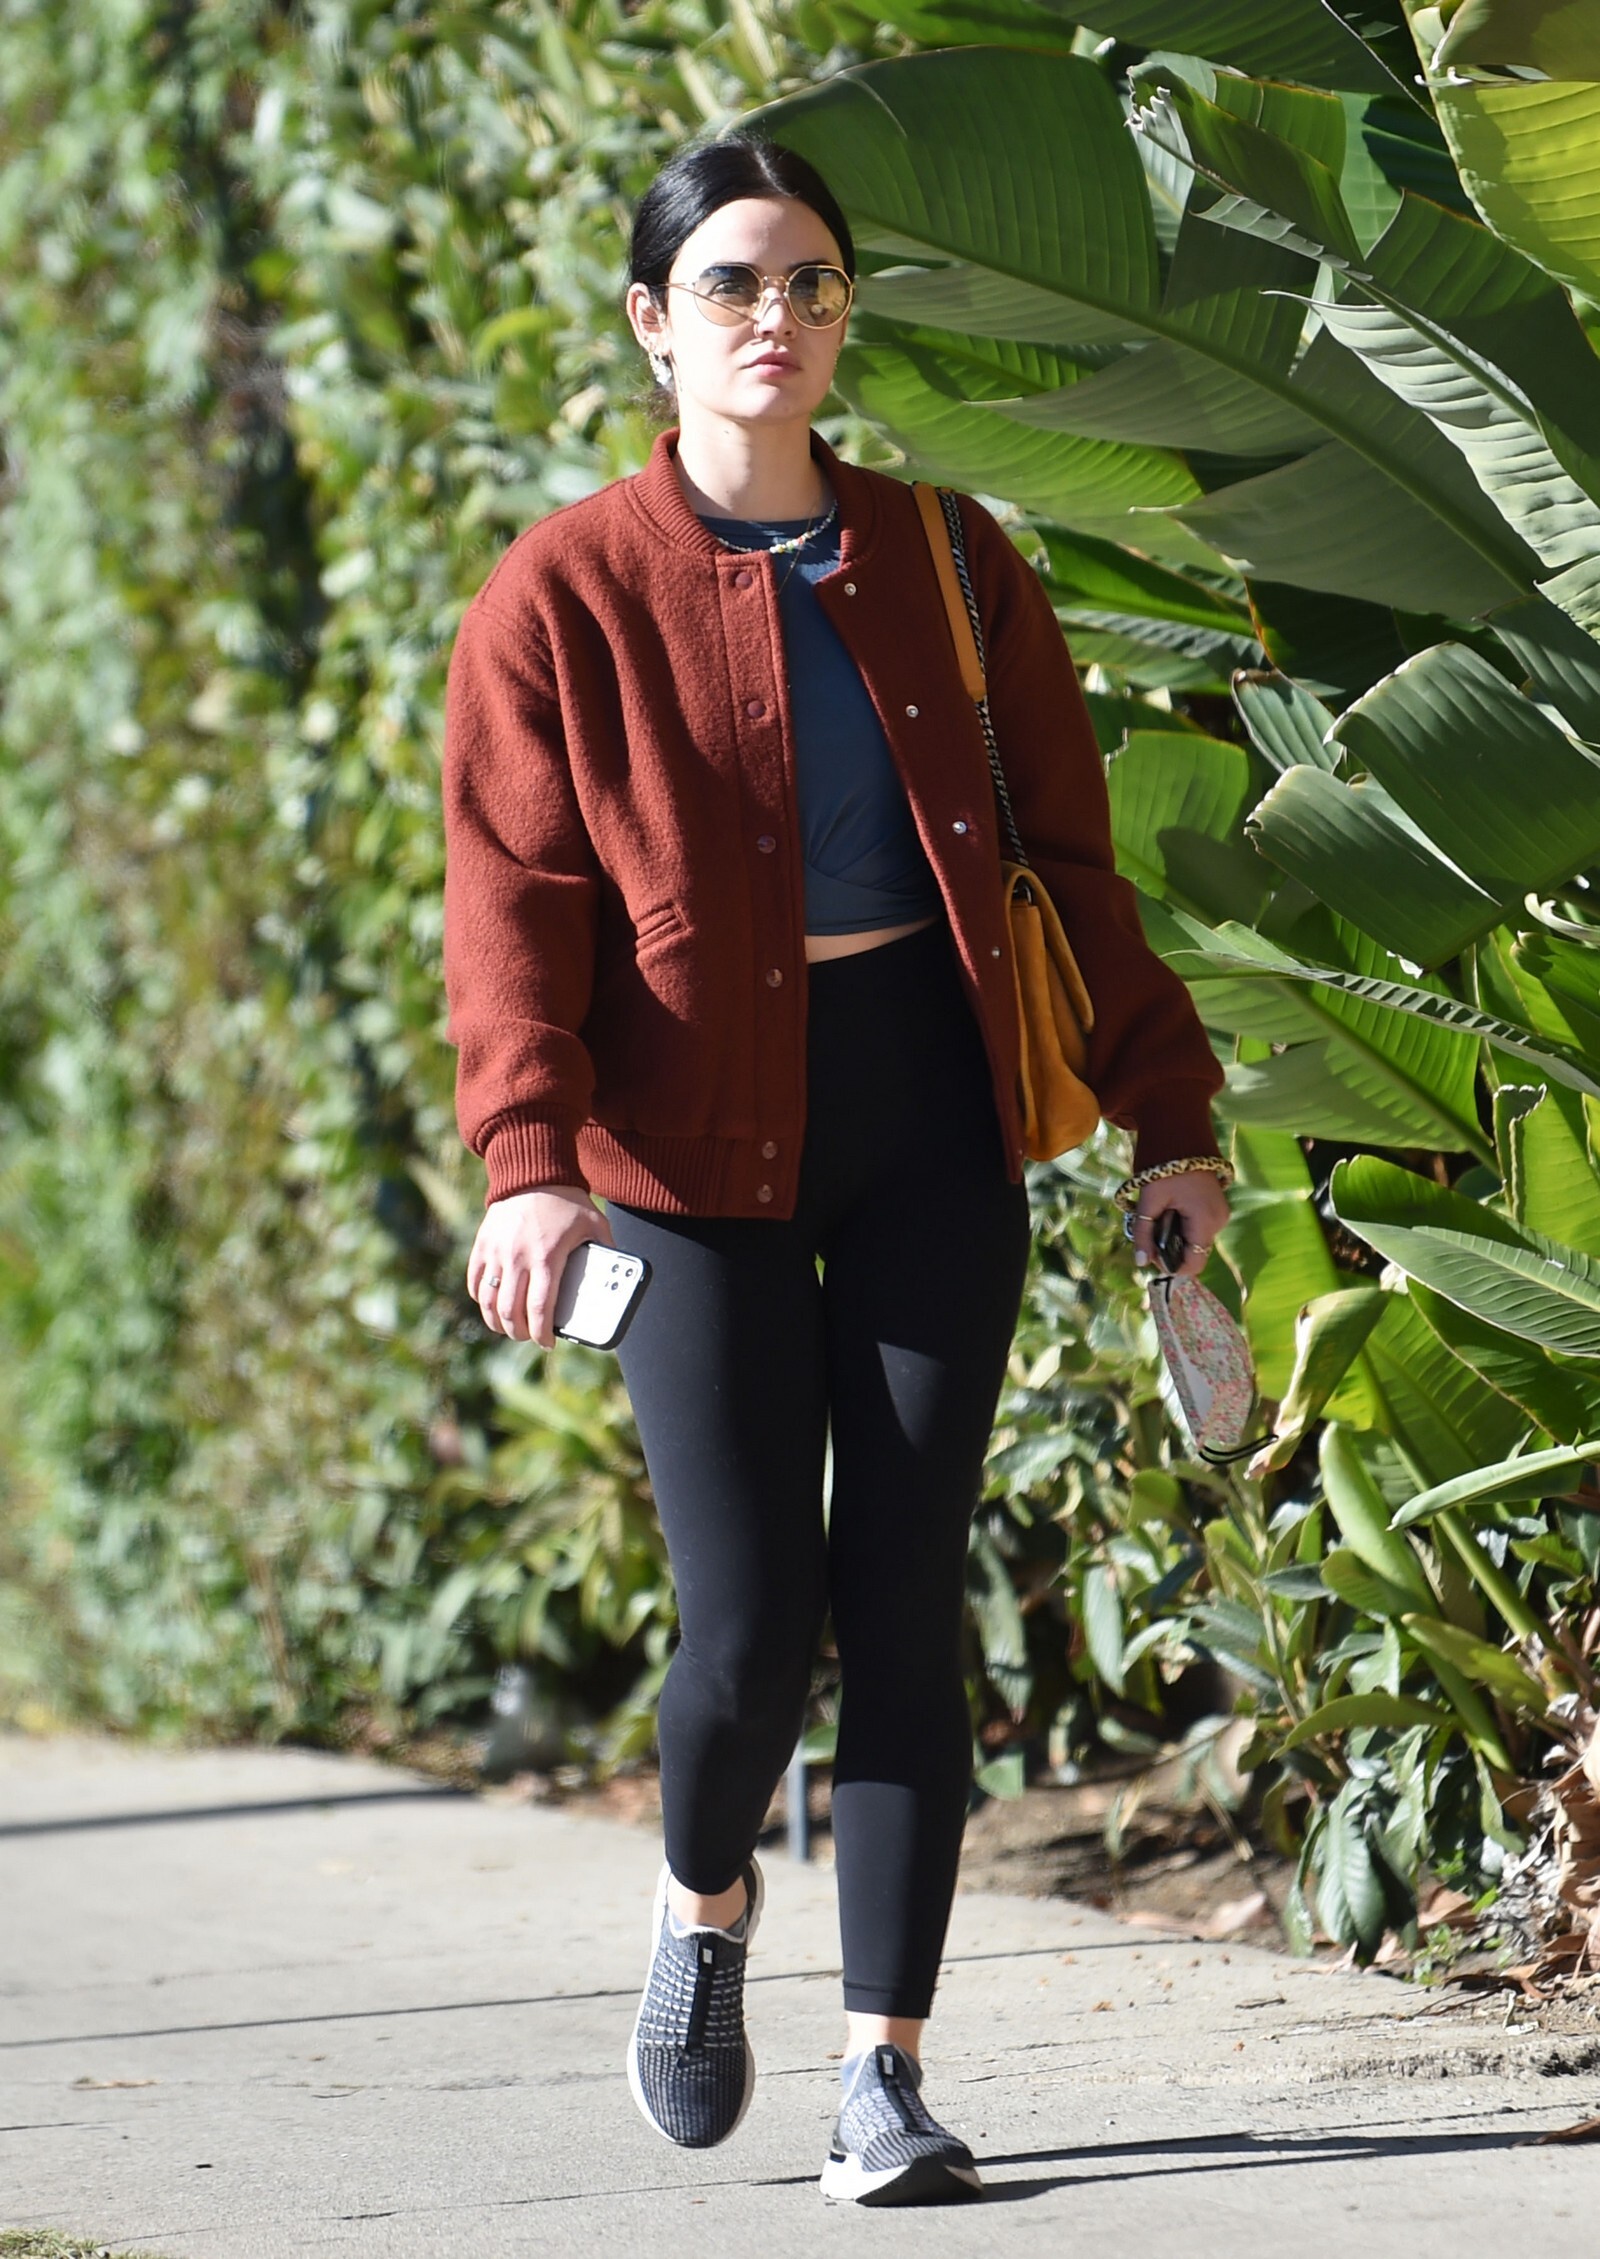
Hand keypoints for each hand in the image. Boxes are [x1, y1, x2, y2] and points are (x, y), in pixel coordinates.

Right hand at [467, 1185, 612, 1346]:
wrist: (531, 1173)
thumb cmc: (566, 1200)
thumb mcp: (594, 1222)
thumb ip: (607, 1248)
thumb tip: (621, 1274)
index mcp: (547, 1258)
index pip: (540, 1309)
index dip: (542, 1334)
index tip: (548, 1343)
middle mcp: (517, 1259)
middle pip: (511, 1312)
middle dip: (520, 1333)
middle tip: (529, 1336)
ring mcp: (496, 1253)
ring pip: (489, 1302)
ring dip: (497, 1323)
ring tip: (508, 1328)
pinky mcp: (482, 1246)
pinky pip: (476, 1282)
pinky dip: (482, 1300)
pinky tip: (491, 1304)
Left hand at [1129, 1168, 1230, 1281]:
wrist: (1181, 1131)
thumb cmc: (1164, 1166)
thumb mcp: (1149, 1201)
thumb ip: (1143, 1233)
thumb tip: (1140, 1263)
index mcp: (1206, 1223)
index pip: (1193, 1264)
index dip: (1170, 1265)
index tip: (1150, 1250)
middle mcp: (1219, 1222)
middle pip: (1193, 1252)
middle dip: (1169, 1248)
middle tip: (1149, 1228)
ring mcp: (1220, 1212)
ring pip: (1194, 1239)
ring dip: (1174, 1235)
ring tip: (1158, 1213)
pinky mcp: (1216, 1205)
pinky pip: (1198, 1225)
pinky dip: (1182, 1224)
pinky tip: (1169, 1207)